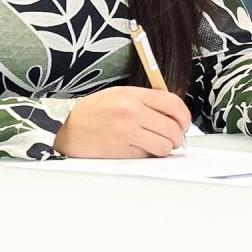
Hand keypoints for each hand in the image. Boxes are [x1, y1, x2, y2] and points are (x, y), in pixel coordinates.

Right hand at [54, 86, 192, 157]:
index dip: (184, 117)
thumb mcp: (121, 94)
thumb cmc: (94, 112)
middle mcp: (132, 112)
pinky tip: (138, 149)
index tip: (184, 124)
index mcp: (134, 95)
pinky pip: (147, 156)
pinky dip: (147, 155)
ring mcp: (127, 132)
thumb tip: (174, 114)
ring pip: (164, 146)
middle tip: (173, 139)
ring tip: (154, 145)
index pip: (173, 104)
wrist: (66, 128)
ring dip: (164, 148)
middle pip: (172, 128)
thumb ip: (147, 100)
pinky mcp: (121, 151)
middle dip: (177, 136)